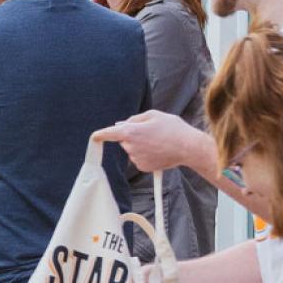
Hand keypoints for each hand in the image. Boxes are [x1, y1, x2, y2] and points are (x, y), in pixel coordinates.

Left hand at [94, 111, 216, 176]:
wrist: (189, 147)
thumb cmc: (173, 128)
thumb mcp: (154, 115)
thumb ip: (134, 119)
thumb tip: (121, 124)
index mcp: (130, 132)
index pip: (108, 133)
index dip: (100, 134)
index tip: (93, 136)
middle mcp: (130, 147)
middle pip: (124, 140)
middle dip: (133, 136)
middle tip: (152, 132)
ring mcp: (136, 158)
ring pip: (132, 149)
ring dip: (140, 145)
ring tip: (159, 141)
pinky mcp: (143, 167)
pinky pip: (139, 158)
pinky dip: (146, 154)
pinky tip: (159, 150)